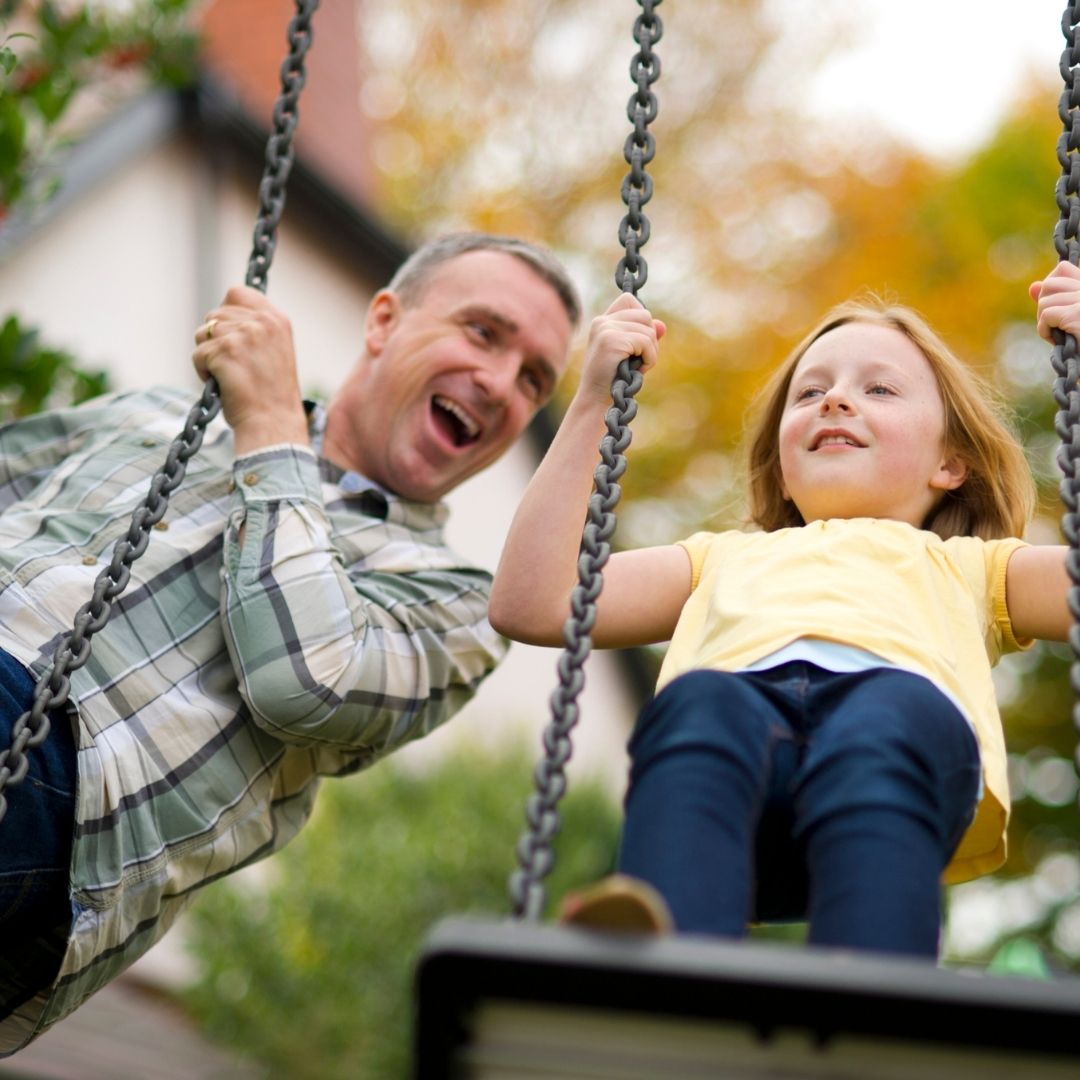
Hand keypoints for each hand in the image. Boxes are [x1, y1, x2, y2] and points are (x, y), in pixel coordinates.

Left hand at [193, 286, 309, 454]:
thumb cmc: (271, 395)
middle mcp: (263, 322)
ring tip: (229, 376)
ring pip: (203, 332)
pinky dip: (203, 371)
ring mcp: (245, 334)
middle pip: (215, 314)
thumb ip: (255, 329)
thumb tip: (218, 319)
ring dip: (208, 355)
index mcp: (278, 319)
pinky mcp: (226, 350)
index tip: (230, 336)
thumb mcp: (274, 351)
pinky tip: (222, 385)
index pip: (237, 293)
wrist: (274, 424)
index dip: (226, 312)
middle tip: (232, 364)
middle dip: (214, 338)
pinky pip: (197, 354)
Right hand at [577, 293, 666, 401]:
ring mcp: (606, 329)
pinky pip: (646, 342)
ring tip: (636, 367)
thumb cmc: (614, 380)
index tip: (637, 342)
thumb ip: (645, 337)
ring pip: (648, 329)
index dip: (641, 319)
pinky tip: (637, 370)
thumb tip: (661, 325)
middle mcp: (602, 321)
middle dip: (649, 339)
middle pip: (645, 315)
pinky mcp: (612, 340)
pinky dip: (649, 358)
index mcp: (602, 322)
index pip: (629, 300)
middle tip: (639, 360)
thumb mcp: (632, 354)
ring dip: (651, 352)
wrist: (596, 400)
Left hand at [1030, 261, 1079, 342]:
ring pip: (1044, 302)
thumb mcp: (1069, 318)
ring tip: (1058, 334)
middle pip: (1049, 285)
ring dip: (1044, 321)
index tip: (1056, 308)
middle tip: (1054, 325)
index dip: (1051, 288)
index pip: (1063, 270)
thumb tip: (1033, 286)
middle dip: (1044, 306)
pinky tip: (1056, 340)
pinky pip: (1046, 315)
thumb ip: (1055, 300)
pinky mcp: (1077, 315)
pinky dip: (1044, 330)